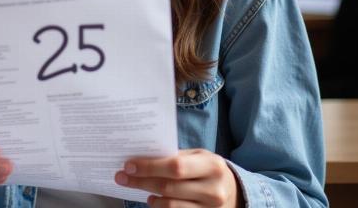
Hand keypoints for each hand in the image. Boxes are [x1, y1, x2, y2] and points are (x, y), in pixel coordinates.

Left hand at [115, 149, 242, 206]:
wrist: (235, 192)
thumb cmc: (209, 169)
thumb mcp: (199, 157)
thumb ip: (177, 157)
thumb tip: (143, 156)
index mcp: (212, 165)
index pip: (175, 167)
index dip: (150, 167)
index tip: (129, 165)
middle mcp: (213, 190)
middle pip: (169, 187)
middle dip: (141, 181)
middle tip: (121, 176)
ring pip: (171, 205)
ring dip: (149, 196)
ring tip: (138, 188)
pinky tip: (153, 201)